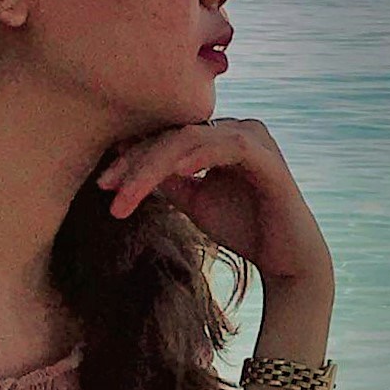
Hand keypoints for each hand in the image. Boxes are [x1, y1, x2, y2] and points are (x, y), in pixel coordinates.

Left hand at [96, 117, 332, 292]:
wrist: (286, 261)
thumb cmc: (244, 228)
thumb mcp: (194, 201)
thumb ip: (169, 180)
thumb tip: (129, 166)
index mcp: (221, 136)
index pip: (168, 136)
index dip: (133, 156)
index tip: (103, 183)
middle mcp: (238, 128)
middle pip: (174, 134)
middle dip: (136, 160)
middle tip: (105, 186)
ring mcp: (254, 138)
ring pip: (192, 140)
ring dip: (154, 165)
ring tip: (127, 193)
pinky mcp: (268, 157)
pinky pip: (227, 147)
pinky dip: (198, 156)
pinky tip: (174, 171)